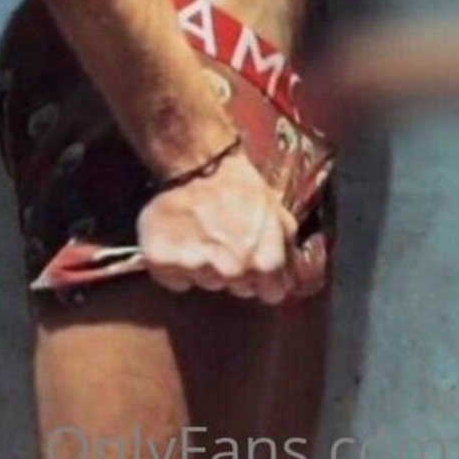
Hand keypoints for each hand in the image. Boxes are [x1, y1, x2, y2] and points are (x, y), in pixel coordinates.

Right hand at [137, 150, 316, 304]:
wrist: (199, 163)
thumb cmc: (241, 186)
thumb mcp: (279, 213)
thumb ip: (289, 252)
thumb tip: (295, 281)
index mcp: (264, 262)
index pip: (271, 295)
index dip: (265, 277)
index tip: (255, 259)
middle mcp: (230, 272)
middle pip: (238, 290)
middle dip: (236, 271)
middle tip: (225, 239)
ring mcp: (196, 269)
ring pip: (206, 284)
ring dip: (206, 266)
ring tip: (203, 234)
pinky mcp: (163, 263)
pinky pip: (175, 279)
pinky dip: (177, 265)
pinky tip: (182, 240)